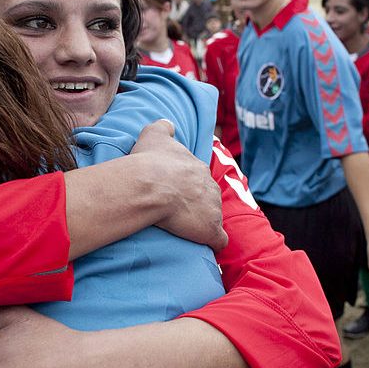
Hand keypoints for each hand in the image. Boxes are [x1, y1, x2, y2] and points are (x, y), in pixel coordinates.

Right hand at [131, 120, 226, 250]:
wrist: (151, 184)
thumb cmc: (150, 161)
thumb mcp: (154, 134)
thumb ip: (163, 127)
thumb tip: (168, 123)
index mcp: (198, 168)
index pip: (197, 178)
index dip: (187, 186)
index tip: (174, 192)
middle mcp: (210, 187)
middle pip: (207, 197)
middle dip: (197, 204)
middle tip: (177, 211)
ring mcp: (213, 209)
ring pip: (212, 217)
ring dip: (202, 223)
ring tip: (184, 230)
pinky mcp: (210, 230)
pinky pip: (218, 240)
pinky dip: (212, 242)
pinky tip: (203, 244)